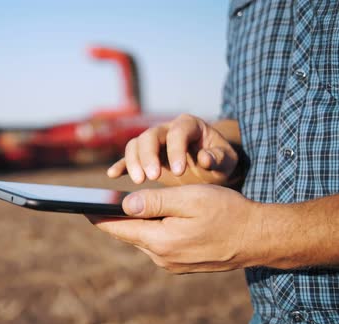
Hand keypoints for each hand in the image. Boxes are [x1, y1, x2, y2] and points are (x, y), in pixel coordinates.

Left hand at [87, 185, 267, 272]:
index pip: (118, 228)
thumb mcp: (189, 199)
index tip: (80, 206)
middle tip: (97, 203)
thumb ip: (154, 202)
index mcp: (160, 241)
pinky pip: (157, 244)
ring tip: (122, 207)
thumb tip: (123, 205)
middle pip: (128, 234)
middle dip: (114, 218)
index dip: (98, 215)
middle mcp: (162, 257)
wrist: (258, 237)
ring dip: (134, 223)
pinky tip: (152, 218)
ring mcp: (172, 263)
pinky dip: (150, 230)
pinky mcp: (181, 263)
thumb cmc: (227, 211)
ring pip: (143, 239)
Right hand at [108, 114, 238, 185]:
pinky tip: (113, 174)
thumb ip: (218, 158)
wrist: (211, 164)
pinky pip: (128, 156)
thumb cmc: (220, 161)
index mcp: (188, 125)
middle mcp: (167, 128)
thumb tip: (205, 158)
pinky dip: (121, 164)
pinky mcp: (145, 155)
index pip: (177, 132)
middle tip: (152, 178)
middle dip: (148, 156)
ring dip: (133, 161)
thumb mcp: (227, 161)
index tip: (180, 172)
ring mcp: (153, 141)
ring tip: (139, 181)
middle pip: (150, 135)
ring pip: (135, 144)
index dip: (176, 150)